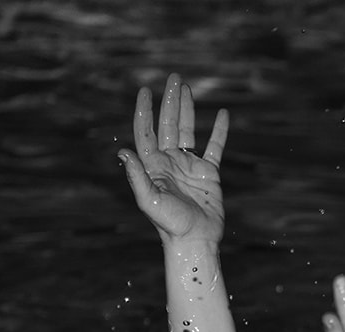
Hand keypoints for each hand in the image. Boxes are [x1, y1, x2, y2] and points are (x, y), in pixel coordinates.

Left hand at [118, 73, 228, 244]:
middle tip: (173, 77)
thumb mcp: (149, 200)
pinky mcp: (210, 173)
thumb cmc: (170, 224)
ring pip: (187, 129)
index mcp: (153, 165)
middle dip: (169, 100)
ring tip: (186, 87)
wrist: (195, 240)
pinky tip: (223, 115)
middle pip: (167, 124)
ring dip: (187, 108)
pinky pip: (215, 147)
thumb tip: (122, 150)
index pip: (146, 131)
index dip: (145, 111)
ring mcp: (189, 165)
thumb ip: (136, 175)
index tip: (145, 90)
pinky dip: (219, 130)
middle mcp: (169, 161)